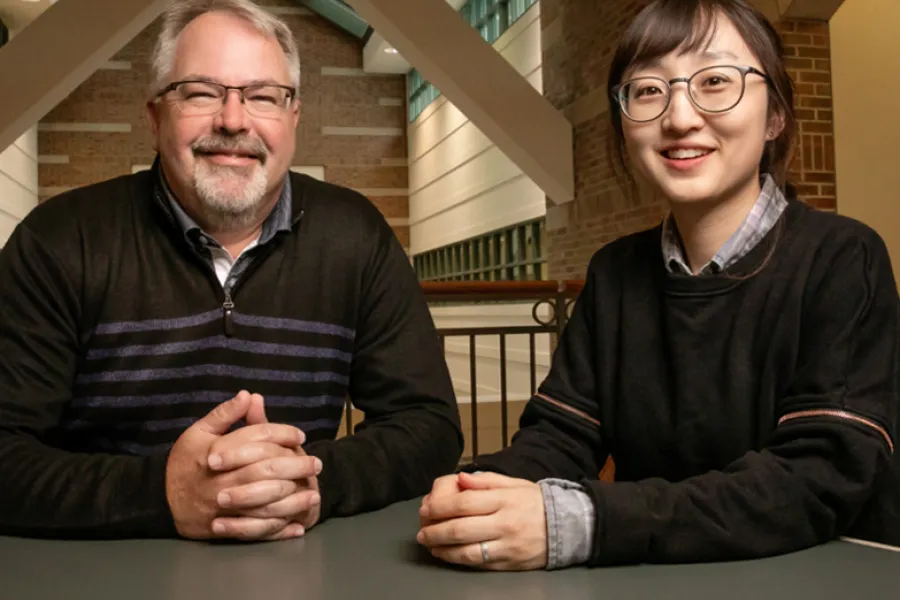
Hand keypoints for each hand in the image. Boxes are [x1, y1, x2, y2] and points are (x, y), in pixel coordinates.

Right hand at [165, 391, 307, 540]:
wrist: (157, 499)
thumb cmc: (183, 462)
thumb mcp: (198, 432)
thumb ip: (224, 415)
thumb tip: (249, 394)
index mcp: (215, 454)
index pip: (255, 440)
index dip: (281, 434)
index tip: (300, 436)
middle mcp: (220, 482)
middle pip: (264, 472)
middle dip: (295, 467)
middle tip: (317, 464)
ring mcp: (222, 509)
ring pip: (263, 505)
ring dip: (292, 500)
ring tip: (314, 493)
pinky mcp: (223, 530)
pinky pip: (255, 532)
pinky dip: (277, 531)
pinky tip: (297, 525)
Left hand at [417, 472, 547, 570]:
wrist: (568, 526)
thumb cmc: (535, 503)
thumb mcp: (514, 483)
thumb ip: (485, 480)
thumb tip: (460, 478)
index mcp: (504, 500)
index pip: (464, 502)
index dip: (440, 507)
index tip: (425, 509)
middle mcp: (504, 523)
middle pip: (461, 528)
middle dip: (435, 530)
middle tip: (421, 531)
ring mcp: (507, 546)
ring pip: (467, 550)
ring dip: (443, 549)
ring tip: (430, 544)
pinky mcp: (510, 564)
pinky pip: (479, 563)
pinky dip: (459, 560)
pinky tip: (447, 555)